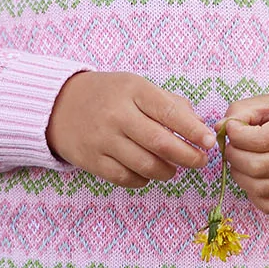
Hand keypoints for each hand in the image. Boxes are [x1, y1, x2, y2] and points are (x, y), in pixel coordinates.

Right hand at [46, 71, 214, 185]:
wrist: (58, 105)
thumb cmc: (109, 96)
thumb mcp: (136, 87)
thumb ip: (169, 104)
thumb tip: (199, 130)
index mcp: (133, 91)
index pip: (170, 113)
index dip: (194, 130)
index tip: (209, 142)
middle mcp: (117, 115)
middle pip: (161, 143)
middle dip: (188, 156)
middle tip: (199, 161)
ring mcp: (102, 139)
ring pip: (146, 165)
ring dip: (167, 171)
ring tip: (172, 168)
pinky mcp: (91, 160)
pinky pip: (126, 178)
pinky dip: (143, 180)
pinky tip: (146, 172)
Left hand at [221, 91, 268, 213]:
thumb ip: (243, 110)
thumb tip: (220, 129)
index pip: (258, 141)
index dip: (235, 136)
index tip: (233, 130)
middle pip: (256, 167)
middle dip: (233, 157)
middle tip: (232, 147)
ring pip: (259, 189)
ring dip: (240, 176)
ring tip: (241, 161)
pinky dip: (253, 194)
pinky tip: (254, 177)